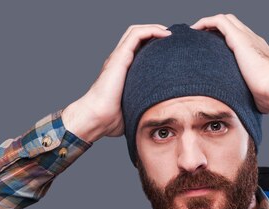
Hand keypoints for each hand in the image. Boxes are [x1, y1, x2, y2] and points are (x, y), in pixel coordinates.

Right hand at [62, 24, 171, 142]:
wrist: (97, 118)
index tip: (169, 51)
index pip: (137, 51)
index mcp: (122, 72)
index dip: (152, 46)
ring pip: (136, 31)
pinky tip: (165, 35)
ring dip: (154, 28)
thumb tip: (159, 118)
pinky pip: (136, 35)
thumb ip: (143, 107)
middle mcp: (119, 61)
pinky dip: (151, 30)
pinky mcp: (120, 57)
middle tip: (171, 39)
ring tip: (169, 33)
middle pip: (136, 37)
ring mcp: (118, 57)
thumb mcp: (133, 110)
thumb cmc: (111, 120)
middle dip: (154, 34)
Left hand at [190, 14, 268, 116]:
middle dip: (217, 29)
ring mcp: (247, 37)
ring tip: (196, 32)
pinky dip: (205, 22)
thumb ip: (249, 96)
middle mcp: (253, 41)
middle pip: (233, 26)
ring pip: (226, 20)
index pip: (241, 40)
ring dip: (209, 24)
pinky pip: (219, 21)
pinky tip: (195, 29)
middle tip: (202, 38)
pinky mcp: (239, 37)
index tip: (213, 51)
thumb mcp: (256, 96)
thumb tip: (243, 110)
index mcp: (258, 53)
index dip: (227, 41)